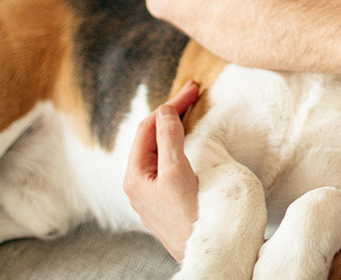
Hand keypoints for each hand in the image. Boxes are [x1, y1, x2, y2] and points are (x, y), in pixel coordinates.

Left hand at [123, 80, 200, 261]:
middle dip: (172, 111)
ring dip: (175, 125)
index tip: (193, 89)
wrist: (206, 251)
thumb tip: (165, 110)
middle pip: (152, 135)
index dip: (171, 104)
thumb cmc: (189, 215)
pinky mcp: (166, 196)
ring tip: (192, 107)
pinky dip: (179, 141)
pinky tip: (190, 137)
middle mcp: (139, 182)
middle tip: (194, 90)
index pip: (149, 127)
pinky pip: (168, 160)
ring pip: (160, 147)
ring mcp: (152, 190)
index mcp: (135, 175)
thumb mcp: (177, 172)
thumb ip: (169, 138)